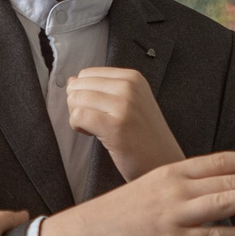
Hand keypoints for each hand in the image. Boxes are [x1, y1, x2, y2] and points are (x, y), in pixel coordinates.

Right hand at [38, 150, 234, 235]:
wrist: (83, 234)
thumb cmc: (113, 214)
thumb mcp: (146, 187)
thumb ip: (175, 186)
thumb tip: (204, 189)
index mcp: (168, 172)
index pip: (217, 161)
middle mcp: (176, 189)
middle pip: (229, 179)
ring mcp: (176, 216)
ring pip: (227, 202)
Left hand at [65, 67, 183, 181]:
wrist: (162, 161)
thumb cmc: (142, 135)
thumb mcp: (129, 102)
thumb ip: (101, 89)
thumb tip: (71, 80)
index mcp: (132, 77)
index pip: (87, 74)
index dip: (84, 93)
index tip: (99, 110)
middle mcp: (129, 87)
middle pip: (78, 85)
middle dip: (78, 104)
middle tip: (95, 121)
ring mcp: (123, 105)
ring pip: (75, 99)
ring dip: (77, 117)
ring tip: (96, 128)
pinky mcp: (115, 126)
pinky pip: (78, 116)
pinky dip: (78, 127)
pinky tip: (93, 135)